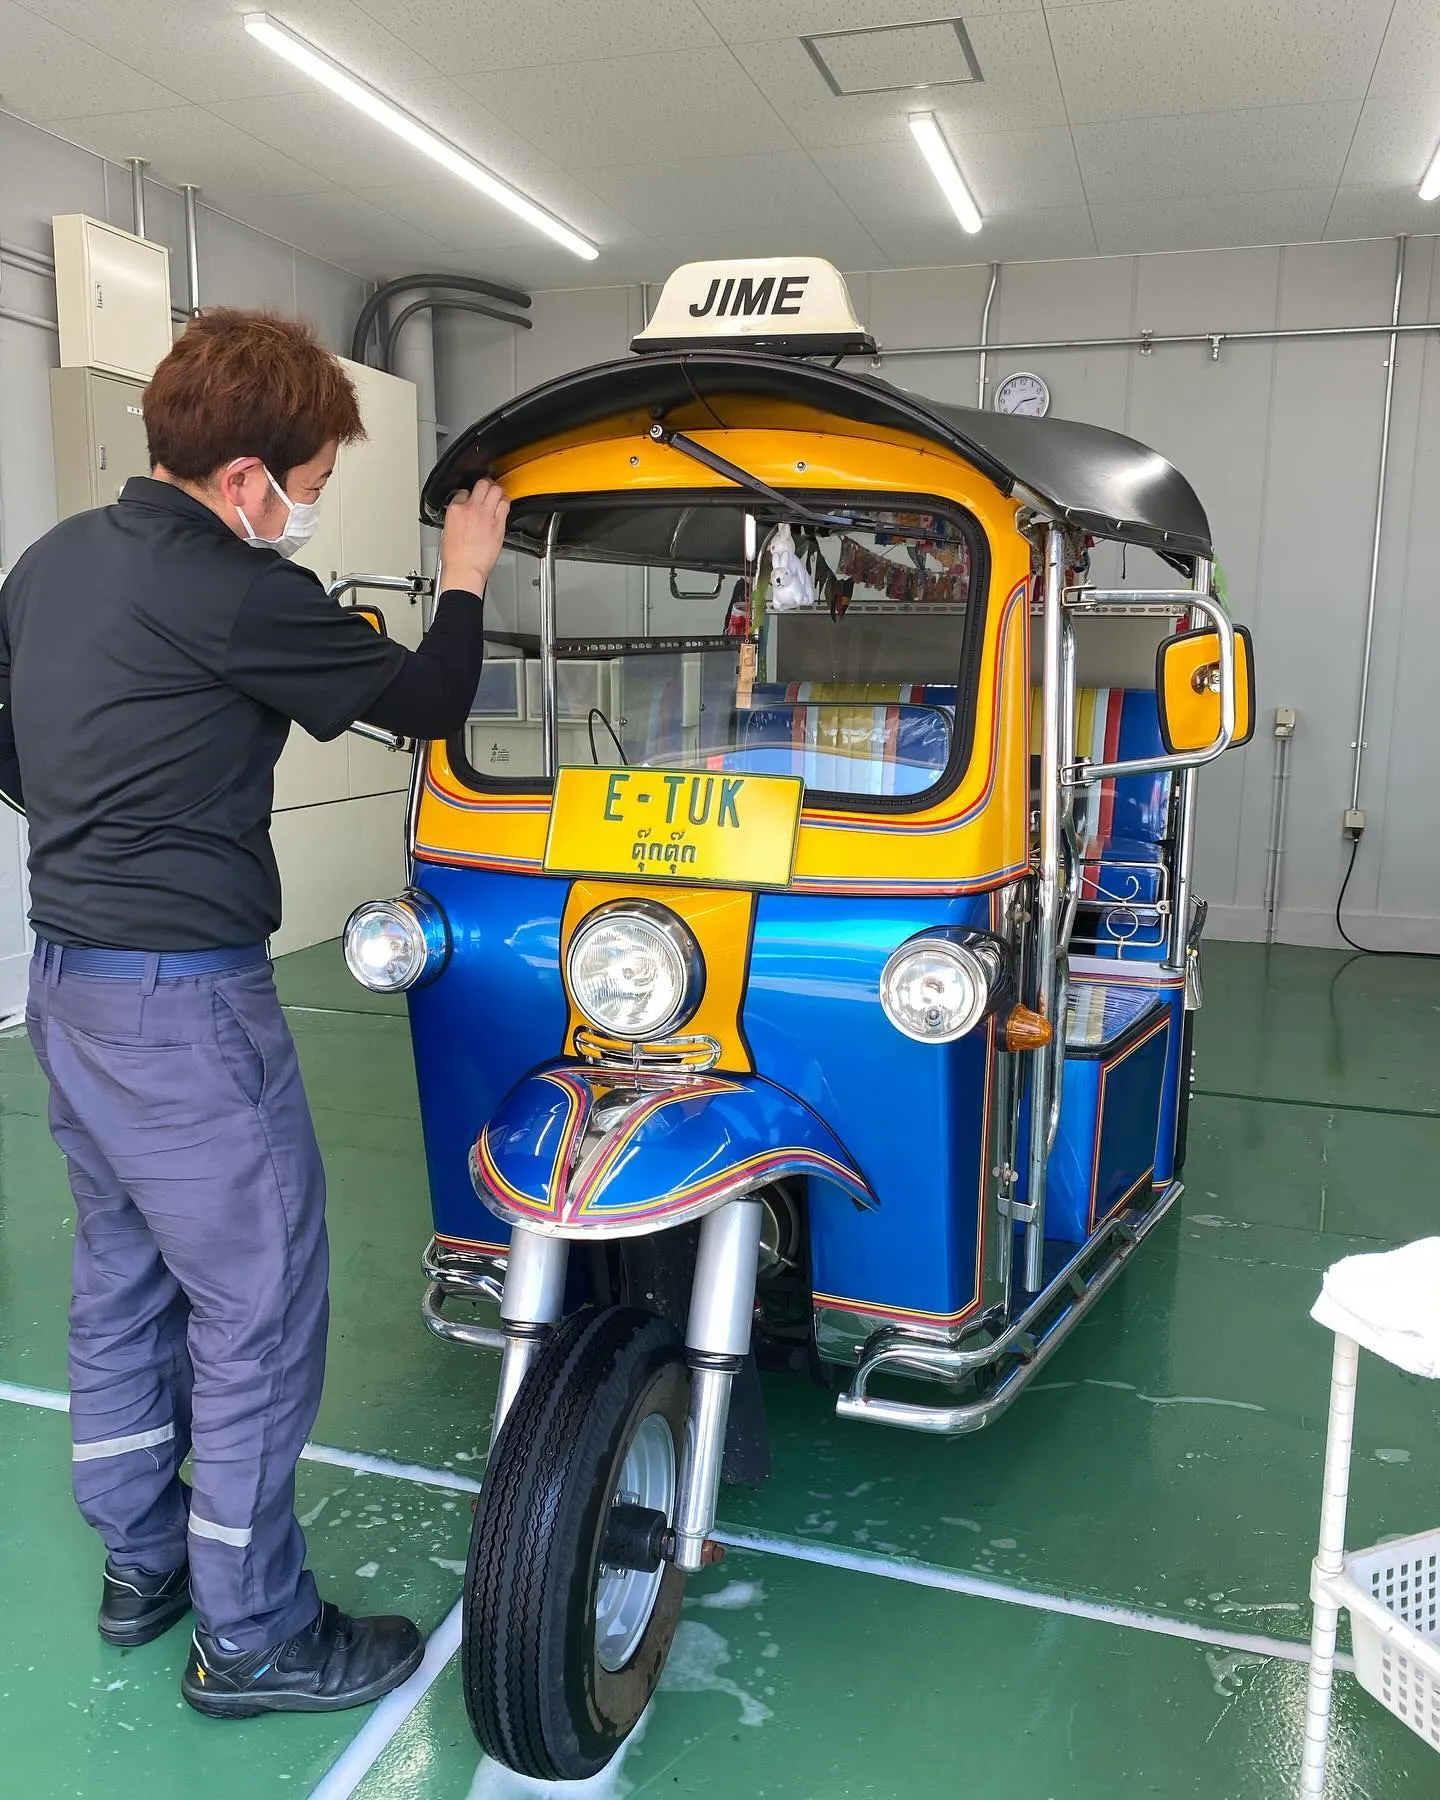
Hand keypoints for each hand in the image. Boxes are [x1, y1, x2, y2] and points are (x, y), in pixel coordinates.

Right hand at [441, 480, 509, 595]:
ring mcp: (486, 515)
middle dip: (485, 484)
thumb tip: (461, 513)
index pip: (463, 491)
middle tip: (487, 488)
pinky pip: (505, 505)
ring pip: (496, 490)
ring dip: (497, 491)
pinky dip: (505, 502)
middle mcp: (471, 509)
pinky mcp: (498, 524)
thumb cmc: (456, 558)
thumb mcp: (447, 531)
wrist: (465, 570)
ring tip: (496, 495)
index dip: (468, 494)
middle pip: (482, 484)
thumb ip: (456, 517)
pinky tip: (503, 505)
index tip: (471, 498)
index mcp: (455, 510)